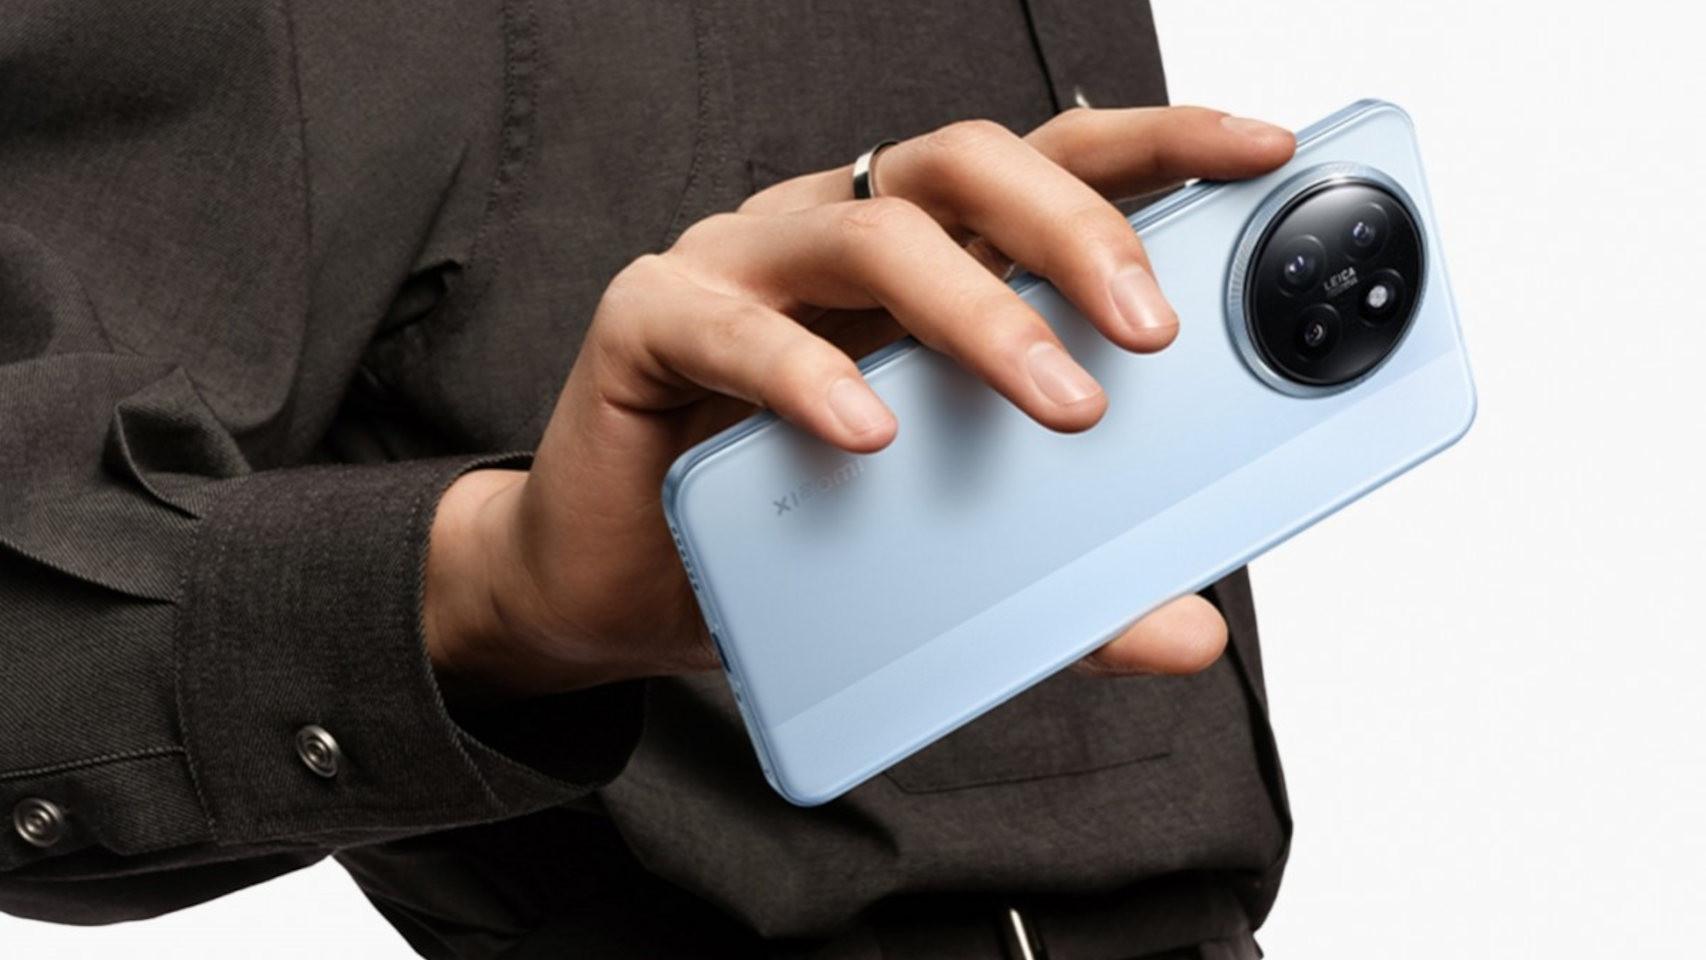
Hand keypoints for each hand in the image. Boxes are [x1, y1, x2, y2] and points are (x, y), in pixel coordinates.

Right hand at [425, 107, 1294, 697]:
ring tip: (1054, 402)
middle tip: (1151, 331)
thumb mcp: (947, 561)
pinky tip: (865, 432)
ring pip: (863, 228)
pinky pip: (727, 323)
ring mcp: (740, 265)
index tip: (1262, 154)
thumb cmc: (783, 534)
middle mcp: (833, 233)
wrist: (622, 586)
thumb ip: (1065, 589)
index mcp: (921, 260)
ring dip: (974, 309)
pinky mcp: (650, 319)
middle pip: (964, 165)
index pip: (1048, 167)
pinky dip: (803, 371)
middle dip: (1076, 228)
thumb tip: (1190, 631)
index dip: (1154, 145)